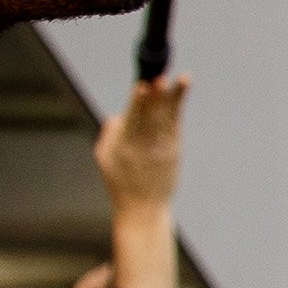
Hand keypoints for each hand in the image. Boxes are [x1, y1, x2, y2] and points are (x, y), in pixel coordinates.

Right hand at [95, 74, 186, 211]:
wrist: (143, 209)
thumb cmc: (119, 181)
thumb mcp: (104, 157)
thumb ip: (110, 132)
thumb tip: (121, 112)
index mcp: (125, 147)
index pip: (131, 120)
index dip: (137, 103)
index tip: (141, 86)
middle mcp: (145, 146)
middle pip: (152, 117)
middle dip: (157, 97)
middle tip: (161, 78)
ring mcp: (162, 149)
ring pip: (168, 117)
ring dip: (174, 96)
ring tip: (183, 78)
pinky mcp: (174, 150)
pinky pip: (176, 123)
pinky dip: (178, 105)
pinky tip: (182, 88)